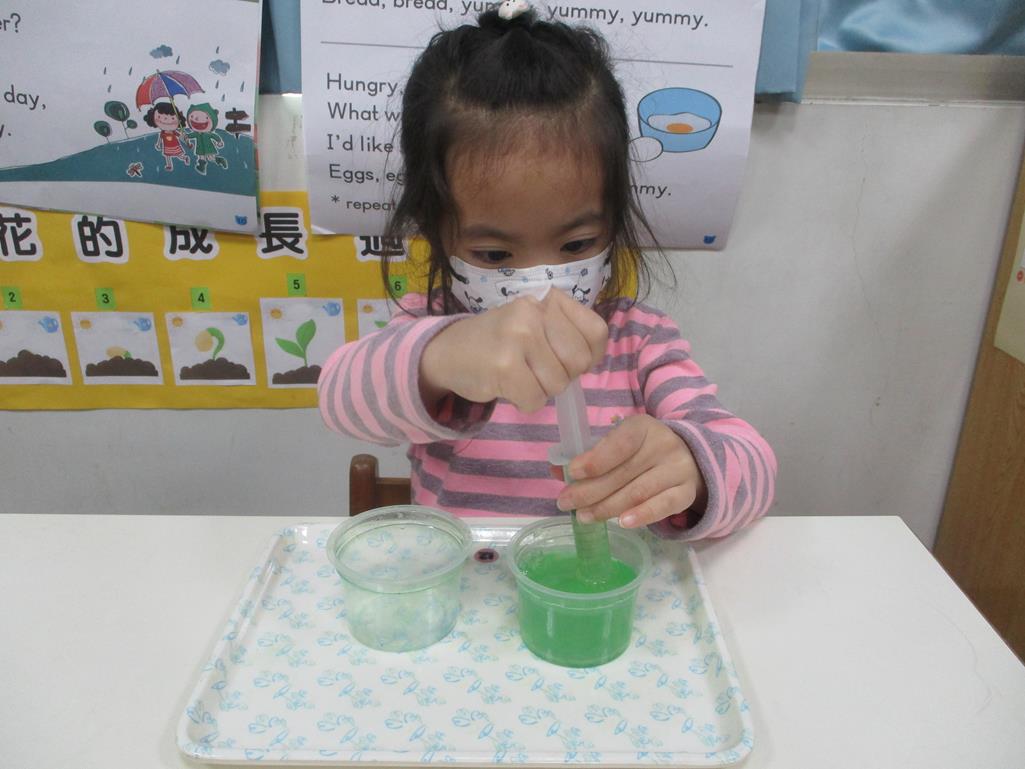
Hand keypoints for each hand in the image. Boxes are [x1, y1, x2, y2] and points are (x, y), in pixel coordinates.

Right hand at [420, 289, 606, 412]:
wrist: (448, 351)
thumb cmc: (499, 341)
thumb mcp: (535, 324)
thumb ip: (566, 334)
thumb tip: (590, 361)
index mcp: (547, 299)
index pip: (596, 332)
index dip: (589, 356)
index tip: (568, 360)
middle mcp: (534, 311)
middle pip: (579, 361)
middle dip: (563, 376)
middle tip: (538, 372)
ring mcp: (518, 336)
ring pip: (558, 383)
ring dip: (541, 390)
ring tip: (520, 376)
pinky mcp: (504, 365)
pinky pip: (535, 399)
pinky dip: (525, 402)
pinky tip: (508, 387)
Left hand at [556, 414, 706, 527]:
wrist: (689, 459)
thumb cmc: (642, 451)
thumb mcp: (619, 444)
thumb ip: (591, 456)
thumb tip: (558, 471)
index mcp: (643, 427)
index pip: (620, 443)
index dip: (595, 460)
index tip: (572, 473)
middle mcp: (663, 445)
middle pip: (623, 472)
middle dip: (590, 490)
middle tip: (566, 502)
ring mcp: (678, 469)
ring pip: (638, 492)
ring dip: (607, 507)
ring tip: (583, 516)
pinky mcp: (686, 492)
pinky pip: (663, 506)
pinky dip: (642, 516)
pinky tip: (621, 523)